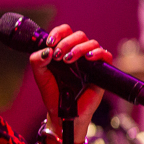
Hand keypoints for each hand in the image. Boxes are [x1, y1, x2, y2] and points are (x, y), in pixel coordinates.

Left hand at [28, 24, 113, 143]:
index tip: (50, 42)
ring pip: (92, 43)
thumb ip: (37, 61)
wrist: (62, 112)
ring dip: (79, 48)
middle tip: (58, 55)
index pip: (65, 32)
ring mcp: (91, 62)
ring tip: (68, 59)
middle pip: (79, 35)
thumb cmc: (53, 93)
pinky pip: (106, 55)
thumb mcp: (40, 76)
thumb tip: (46, 50)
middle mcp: (79, 54)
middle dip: (67, 42)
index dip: (58, 33)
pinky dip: (98, 53)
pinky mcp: (101, 71)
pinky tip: (88, 58)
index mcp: (64, 51)